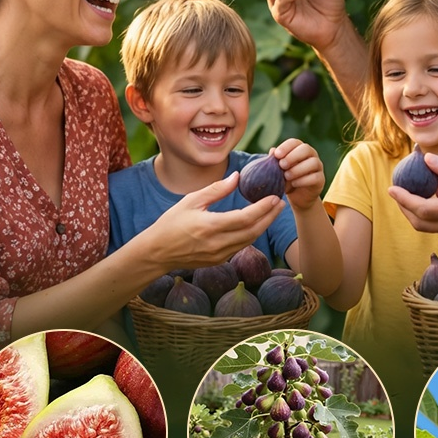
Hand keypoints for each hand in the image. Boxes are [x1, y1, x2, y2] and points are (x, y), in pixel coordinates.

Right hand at [152, 172, 283, 267]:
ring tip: (272, 211)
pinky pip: (240, 246)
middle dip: (269, 217)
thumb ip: (216, 190)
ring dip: (263, 226)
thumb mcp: (191, 201)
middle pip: (253, 231)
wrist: (157, 252)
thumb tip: (236, 177)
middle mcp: (217, 244)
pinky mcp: (218, 261)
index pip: (245, 218)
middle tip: (280, 203)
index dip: (262, 208)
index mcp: (210, 226)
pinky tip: (255, 223)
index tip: (274, 197)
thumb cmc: (171, 223)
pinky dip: (251, 234)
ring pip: (249, 240)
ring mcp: (219, 255)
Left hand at [273, 138, 324, 210]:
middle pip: (306, 149)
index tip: (277, 155)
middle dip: (293, 156)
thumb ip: (275, 161)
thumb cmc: (286, 179)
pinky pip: (315, 177)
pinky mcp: (321, 179)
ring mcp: (318, 167)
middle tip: (282, 165)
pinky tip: (294, 183)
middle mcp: (311, 155)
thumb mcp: (278, 170)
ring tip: (286, 176)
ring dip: (298, 169)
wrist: (297, 196)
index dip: (286, 147)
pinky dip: (303, 180)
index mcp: (299, 149)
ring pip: (313, 162)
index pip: (294, 142)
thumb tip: (272, 150)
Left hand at [388, 154, 437, 244]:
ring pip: (431, 227)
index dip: (404, 200)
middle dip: (406, 207)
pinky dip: (434, 214)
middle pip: (422, 224)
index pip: (424, 210)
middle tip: (399, 189)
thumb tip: (427, 160)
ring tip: (422, 187)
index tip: (392, 189)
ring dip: (420, 210)